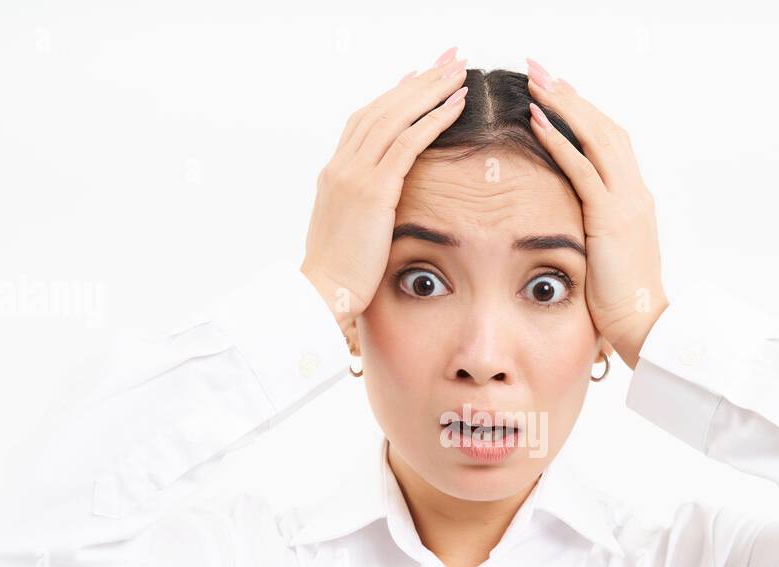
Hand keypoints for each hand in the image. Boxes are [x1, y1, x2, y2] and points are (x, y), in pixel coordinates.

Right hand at [301, 47, 470, 351]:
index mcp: (334, 173)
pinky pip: (407, 144)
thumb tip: (383, 205)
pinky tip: (456, 105)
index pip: (365, 120)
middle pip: (383, 108)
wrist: (320, 294)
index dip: (394, 96)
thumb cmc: (338, 276)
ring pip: (396, 117)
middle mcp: (342, 166)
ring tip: (458, 72)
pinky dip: (433, 120)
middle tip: (448, 60)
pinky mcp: (373, 192)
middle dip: (418, 81)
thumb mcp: (348, 232)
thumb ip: (363, 208)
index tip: (419, 77)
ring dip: (430, 91)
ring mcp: (354, 176)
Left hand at [524, 58, 668, 370]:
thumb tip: (570, 225)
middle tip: (539, 69)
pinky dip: (559, 141)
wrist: (644, 326)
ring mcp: (626, 202)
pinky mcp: (611, 218)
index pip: (610, 143)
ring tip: (535, 82)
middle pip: (603, 127)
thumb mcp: (607, 256)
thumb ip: (594, 232)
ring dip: (563, 106)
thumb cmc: (621, 303)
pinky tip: (536, 121)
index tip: (557, 91)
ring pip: (595, 137)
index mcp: (634, 200)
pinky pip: (583, 169)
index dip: (583, 114)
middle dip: (570, 96)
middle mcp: (635, 193)